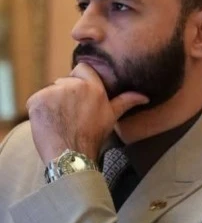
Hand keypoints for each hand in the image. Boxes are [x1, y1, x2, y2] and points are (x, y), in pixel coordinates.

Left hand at [26, 63, 148, 163]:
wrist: (71, 154)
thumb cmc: (93, 136)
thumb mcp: (111, 117)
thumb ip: (126, 101)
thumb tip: (144, 96)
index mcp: (93, 87)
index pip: (82, 68)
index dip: (80, 79)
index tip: (81, 95)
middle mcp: (73, 85)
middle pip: (65, 81)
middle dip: (67, 94)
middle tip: (72, 114)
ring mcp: (52, 91)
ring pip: (51, 91)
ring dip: (53, 102)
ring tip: (61, 120)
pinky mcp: (36, 100)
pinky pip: (37, 100)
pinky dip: (40, 110)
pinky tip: (49, 122)